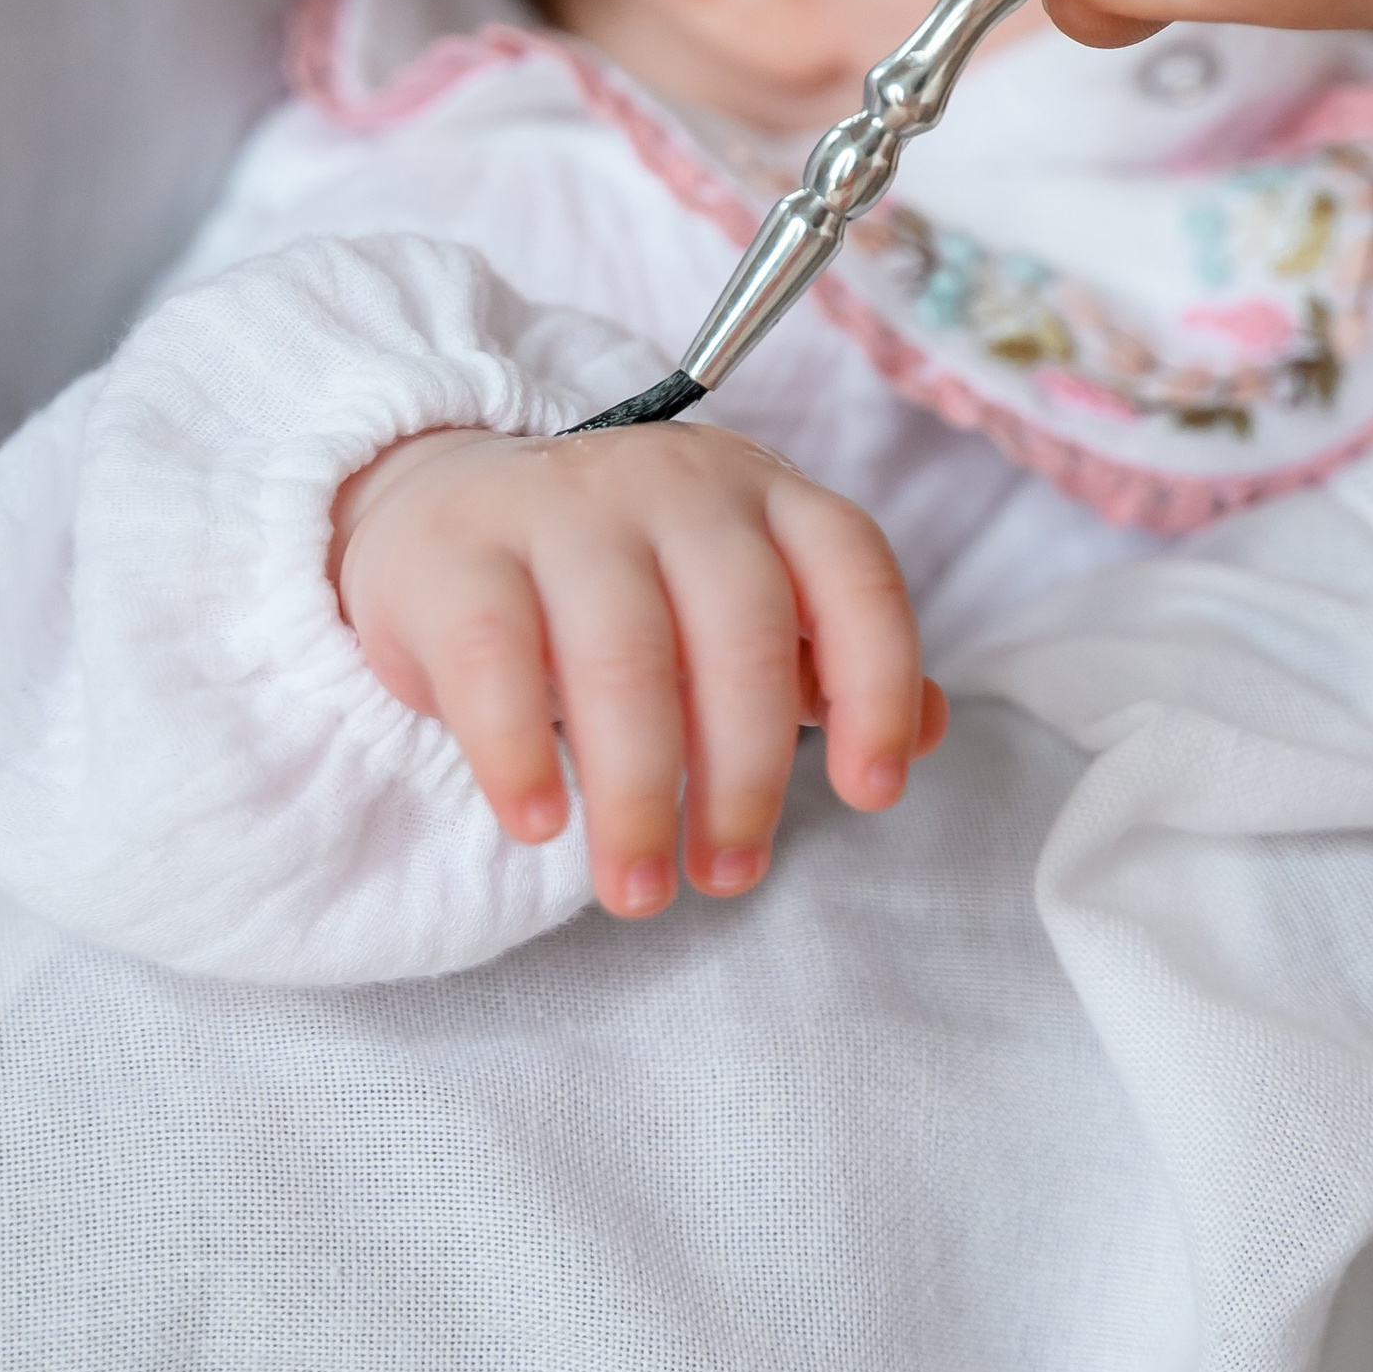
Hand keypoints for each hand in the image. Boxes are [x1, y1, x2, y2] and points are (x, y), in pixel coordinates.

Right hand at [331, 421, 946, 919]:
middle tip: (727, 875)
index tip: (870, 794)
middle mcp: (675, 484)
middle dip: (745, 778)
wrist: (440, 510)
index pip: (853, 573)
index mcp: (763, 494)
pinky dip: (518, 752)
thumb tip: (932, 731)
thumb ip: (825, 662)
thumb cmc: (614, 580)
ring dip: (639, 793)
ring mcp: (562, 508)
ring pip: (623, 655)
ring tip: (638, 887)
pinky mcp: (456, 553)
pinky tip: (539, 822)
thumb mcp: (730, 603)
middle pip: (740, 634)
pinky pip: (494, 657)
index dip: (878, 687)